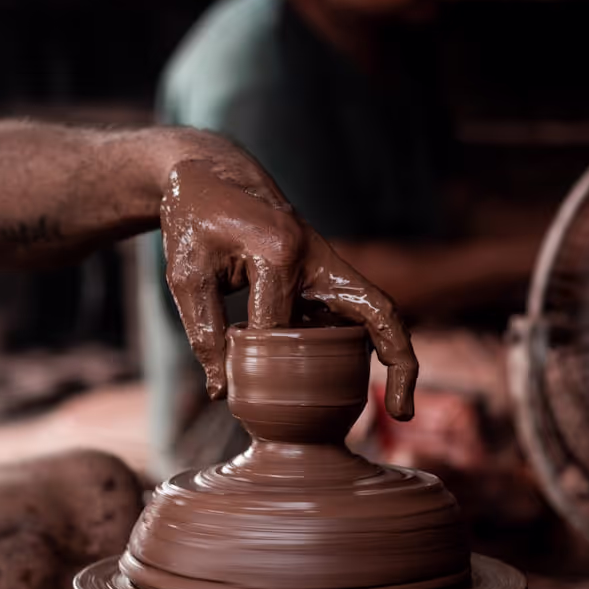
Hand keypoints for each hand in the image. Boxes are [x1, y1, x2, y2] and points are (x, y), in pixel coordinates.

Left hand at [160, 158, 417, 419]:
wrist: (209, 173)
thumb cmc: (193, 219)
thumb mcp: (184, 274)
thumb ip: (204, 333)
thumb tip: (222, 392)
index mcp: (280, 250)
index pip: (277, 329)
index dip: (255, 361)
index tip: (233, 386)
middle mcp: (318, 256)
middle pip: (376, 313)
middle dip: (397, 365)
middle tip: (403, 415)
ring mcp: (328, 263)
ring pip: (378, 313)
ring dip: (395, 357)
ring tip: (401, 409)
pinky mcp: (326, 271)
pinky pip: (359, 311)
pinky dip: (369, 345)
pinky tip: (364, 381)